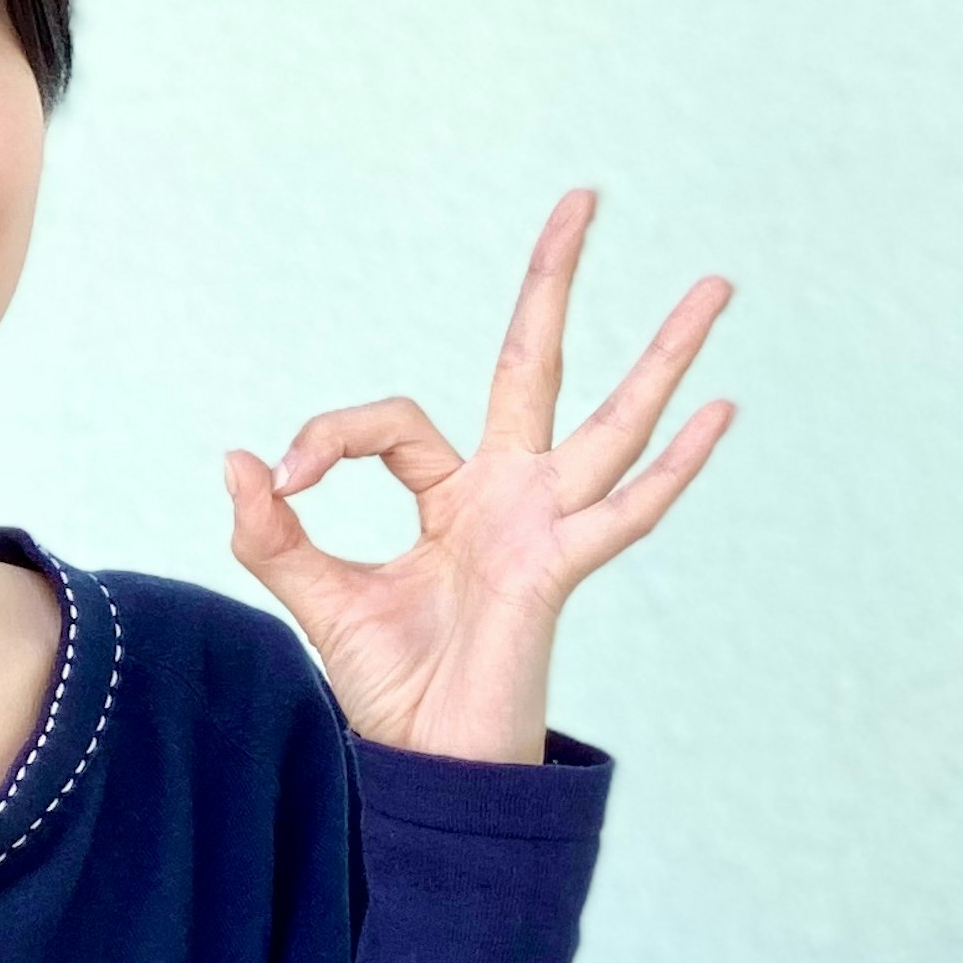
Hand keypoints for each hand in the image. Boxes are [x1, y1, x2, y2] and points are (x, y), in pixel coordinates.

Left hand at [225, 189, 734, 761]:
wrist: (427, 766)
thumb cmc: (392, 687)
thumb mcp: (317, 596)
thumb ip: (273, 531)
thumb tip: (241, 459)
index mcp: (454, 496)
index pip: (394, 423)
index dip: (330, 436)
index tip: (283, 478)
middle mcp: (512, 496)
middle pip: (537, 365)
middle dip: (555, 280)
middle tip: (584, 197)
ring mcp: (546, 527)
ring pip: (614, 422)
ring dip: (665, 353)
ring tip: (716, 285)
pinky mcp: (559, 569)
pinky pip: (626, 512)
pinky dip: (675, 466)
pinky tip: (721, 411)